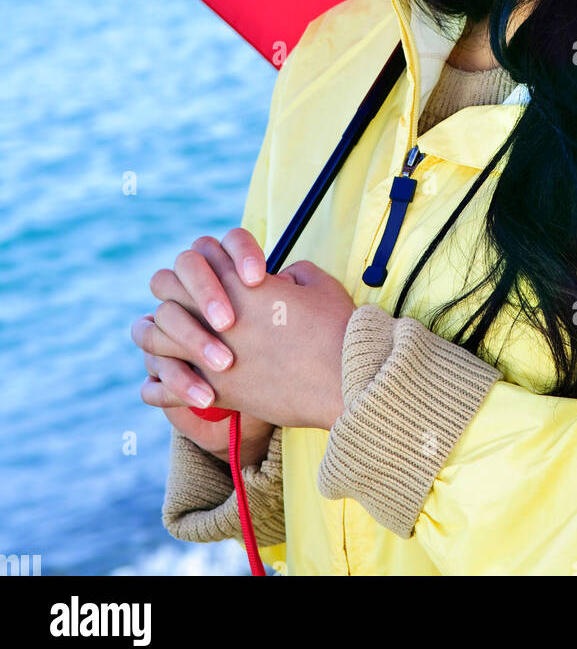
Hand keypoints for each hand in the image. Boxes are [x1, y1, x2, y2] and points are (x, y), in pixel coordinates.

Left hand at [133, 231, 356, 431]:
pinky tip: (156, 388)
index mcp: (241, 283)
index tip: (213, 275)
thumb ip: (288, 273)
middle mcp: (219, 315)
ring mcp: (214, 355)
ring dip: (160, 336)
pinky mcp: (219, 391)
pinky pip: (165, 390)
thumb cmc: (338, 327)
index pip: (195, 257)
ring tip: (168, 343)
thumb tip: (278, 279)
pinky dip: (158, 388)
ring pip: (156, 336)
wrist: (347, 378)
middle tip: (184, 303)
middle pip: (165, 287)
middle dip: (171, 291)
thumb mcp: (315, 281)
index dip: (200, 264)